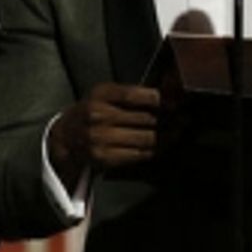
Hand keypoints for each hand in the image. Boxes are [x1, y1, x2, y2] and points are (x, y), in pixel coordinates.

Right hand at [47, 83, 168, 191]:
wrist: (66, 137)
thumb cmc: (92, 112)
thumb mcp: (105, 94)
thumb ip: (131, 94)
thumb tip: (167, 95)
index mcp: (100, 94)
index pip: (135, 95)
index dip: (159, 99)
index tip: (176, 102)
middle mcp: (98, 115)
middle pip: (144, 118)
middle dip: (169, 119)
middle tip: (184, 119)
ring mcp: (100, 138)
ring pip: (145, 138)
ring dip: (167, 137)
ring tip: (178, 132)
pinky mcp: (105, 157)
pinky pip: (138, 154)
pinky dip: (155, 151)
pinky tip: (163, 146)